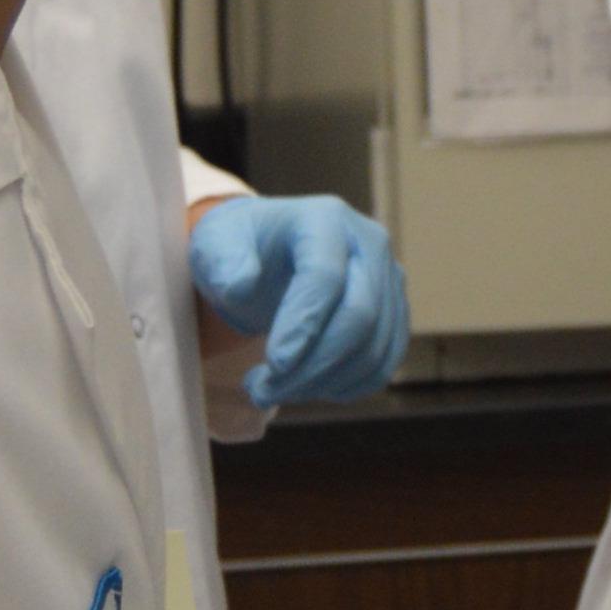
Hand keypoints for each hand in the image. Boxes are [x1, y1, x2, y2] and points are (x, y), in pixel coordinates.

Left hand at [185, 194, 409, 409]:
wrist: (270, 254)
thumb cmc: (244, 248)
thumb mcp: (216, 243)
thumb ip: (223, 261)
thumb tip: (239, 285)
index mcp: (325, 218)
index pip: (325, 276)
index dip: (303, 324)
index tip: (274, 364)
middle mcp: (368, 244)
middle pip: (360, 315)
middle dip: (313, 365)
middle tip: (263, 390)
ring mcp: (389, 279)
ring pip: (374, 348)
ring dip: (323, 383)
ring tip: (272, 390)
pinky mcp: (394, 313)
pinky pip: (383, 364)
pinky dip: (345, 387)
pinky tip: (306, 388)